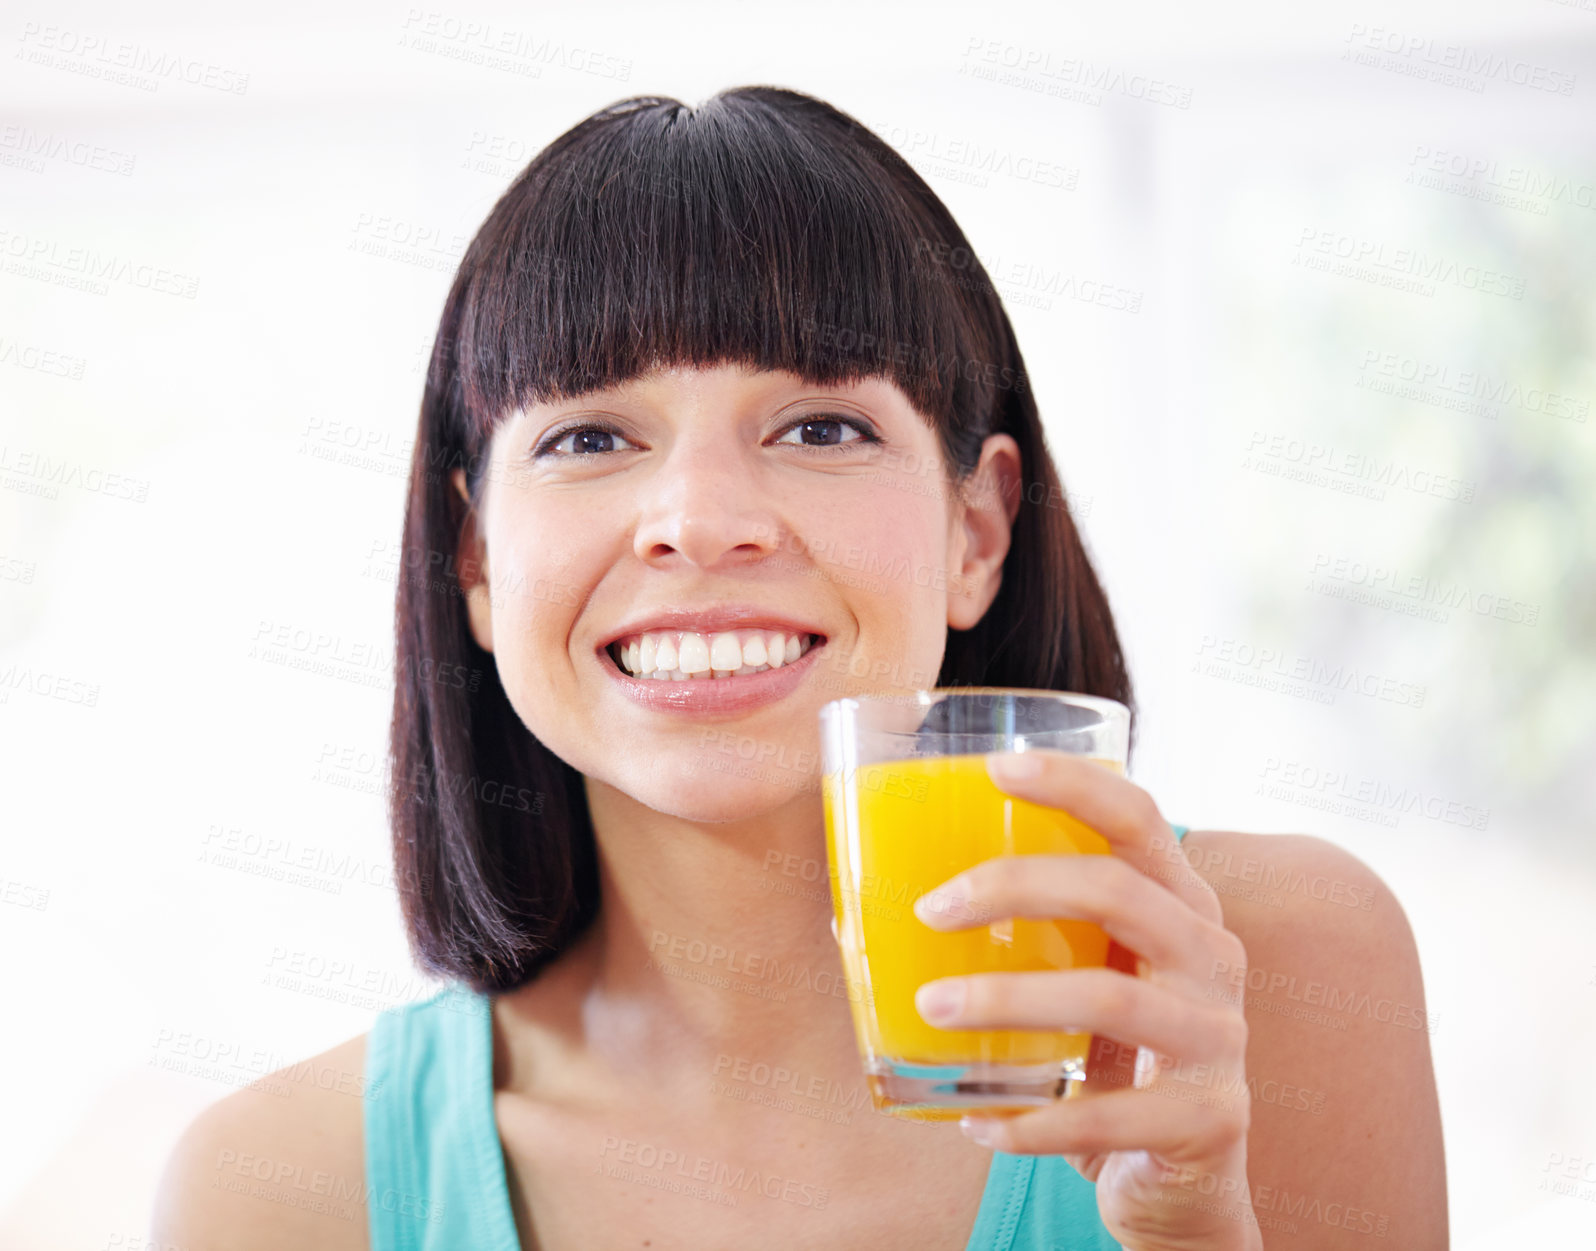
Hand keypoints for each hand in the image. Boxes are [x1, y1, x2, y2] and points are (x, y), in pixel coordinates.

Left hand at [911, 750, 1260, 1250]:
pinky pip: (1104, 1115)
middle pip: (1117, 890)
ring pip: (1108, 1000)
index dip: (1073, 784)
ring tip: (933, 1009)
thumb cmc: (1107, 1062)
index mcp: (1180, 905)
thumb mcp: (1079, 981)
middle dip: (1014, 885)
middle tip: (931, 910)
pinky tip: (975, 1123)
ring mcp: (1218, 1038)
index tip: (996, 769)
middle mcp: (1212, 957)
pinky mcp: (1210, 1118)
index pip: (1138, 818)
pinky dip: (1030, 1121)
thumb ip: (1018, 939)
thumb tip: (861, 914)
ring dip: (1006, 1001)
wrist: (1181, 1182)